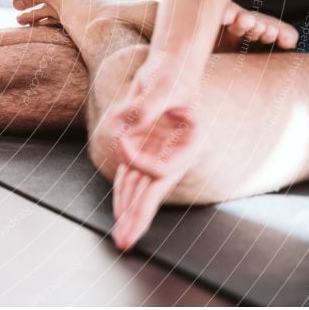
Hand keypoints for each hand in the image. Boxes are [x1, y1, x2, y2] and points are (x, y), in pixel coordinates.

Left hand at [107, 53, 201, 249]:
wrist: (170, 68)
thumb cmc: (171, 74)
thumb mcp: (162, 85)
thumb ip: (146, 106)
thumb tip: (123, 128)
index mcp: (189, 142)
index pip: (161, 169)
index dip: (137, 160)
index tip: (121, 139)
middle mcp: (174, 154)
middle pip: (153, 192)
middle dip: (138, 217)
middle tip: (126, 241)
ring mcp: (158, 154)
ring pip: (140, 189)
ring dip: (129, 213)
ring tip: (122, 238)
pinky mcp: (144, 150)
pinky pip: (131, 177)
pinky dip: (123, 194)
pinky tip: (120, 213)